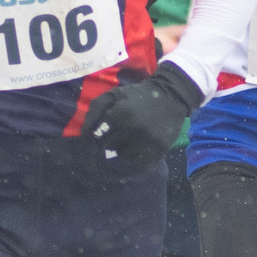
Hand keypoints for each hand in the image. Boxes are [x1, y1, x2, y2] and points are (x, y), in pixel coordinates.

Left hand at [79, 66, 201, 164]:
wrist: (172, 94)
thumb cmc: (138, 94)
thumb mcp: (114, 94)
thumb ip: (95, 110)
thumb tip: (84, 134)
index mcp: (120, 115)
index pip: (99, 137)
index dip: (100, 135)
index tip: (105, 132)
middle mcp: (133, 129)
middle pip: (110, 147)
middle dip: (111, 141)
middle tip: (119, 134)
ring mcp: (147, 141)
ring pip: (124, 156)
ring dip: (124, 149)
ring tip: (131, 138)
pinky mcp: (159, 149)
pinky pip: (140, 162)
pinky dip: (137, 156)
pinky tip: (140, 145)